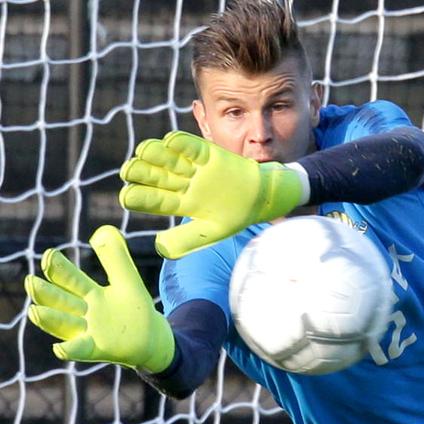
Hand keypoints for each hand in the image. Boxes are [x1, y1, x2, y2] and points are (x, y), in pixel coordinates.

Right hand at [24, 225, 174, 372]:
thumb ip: (116, 257)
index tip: (49, 254)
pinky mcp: (98, 349)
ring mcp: (88, 332)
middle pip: (61, 302)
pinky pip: (81, 350)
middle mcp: (84, 313)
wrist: (153, 338)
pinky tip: (59, 348)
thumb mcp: (127, 280)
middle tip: (31, 281)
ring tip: (34, 311)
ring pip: (65, 324)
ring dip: (50, 319)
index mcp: (91, 294)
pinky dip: (71, 349)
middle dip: (46, 293)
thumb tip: (104, 229)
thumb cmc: (136, 309)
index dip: (60, 268)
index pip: (71, 279)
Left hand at [119, 130, 303, 258]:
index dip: (139, 197)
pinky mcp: (209, 154)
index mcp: (180, 204)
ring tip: (144, 152)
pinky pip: (192, 147)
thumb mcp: (212, 233)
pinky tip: (170, 142)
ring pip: (169, 158)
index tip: (127, 197)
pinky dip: (182, 143)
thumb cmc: (237, 217)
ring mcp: (195, 168)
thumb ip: (186, 241)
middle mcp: (183, 184)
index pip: (154, 200)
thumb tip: (159, 246)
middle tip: (128, 171)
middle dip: (141, 172)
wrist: (263, 199)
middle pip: (156, 176)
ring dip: (155, 154)